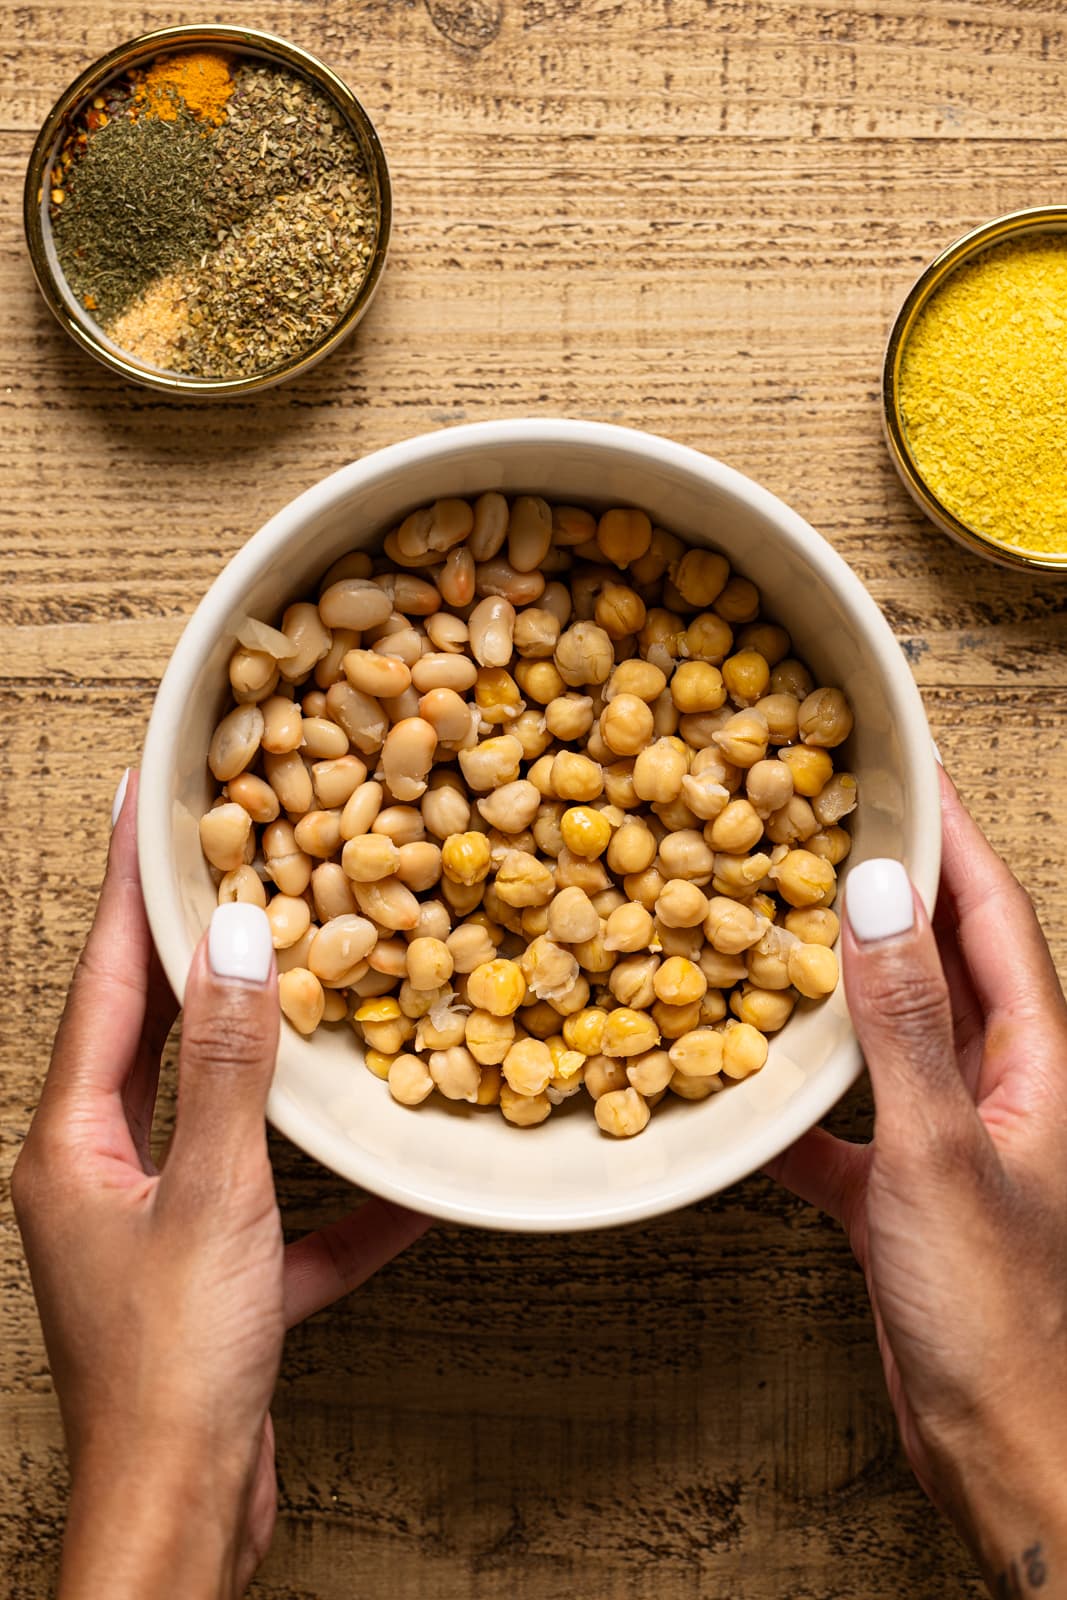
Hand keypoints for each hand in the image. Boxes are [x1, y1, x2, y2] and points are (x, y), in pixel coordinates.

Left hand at [13, 771, 429, 1599]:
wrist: (181, 1524)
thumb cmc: (174, 1370)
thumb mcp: (213, 1198)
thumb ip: (229, 1066)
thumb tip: (241, 938)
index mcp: (76, 1141)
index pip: (105, 978)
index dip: (129, 882)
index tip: (144, 796)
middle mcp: (103, 1173)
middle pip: (150, 1030)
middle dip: (189, 944)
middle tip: (227, 855)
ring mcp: (157, 1227)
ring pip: (216, 1113)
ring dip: (264, 1056)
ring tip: (310, 981)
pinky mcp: (213, 1282)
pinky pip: (282, 1217)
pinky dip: (338, 1202)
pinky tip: (411, 1193)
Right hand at [768, 766, 1066, 1595]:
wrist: (1010, 1456)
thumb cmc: (1001, 1313)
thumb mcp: (941, 1151)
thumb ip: (902, 1024)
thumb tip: (871, 893)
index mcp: (1033, 1057)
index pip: (988, 909)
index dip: (946, 831)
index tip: (896, 760)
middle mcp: (994, 1084)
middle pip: (936, 957)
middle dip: (880, 887)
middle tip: (810, 824)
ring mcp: (945, 1138)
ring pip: (882, 1033)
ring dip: (828, 985)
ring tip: (762, 926)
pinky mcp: (899, 1195)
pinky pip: (836, 1122)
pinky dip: (787, 1103)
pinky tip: (730, 1090)